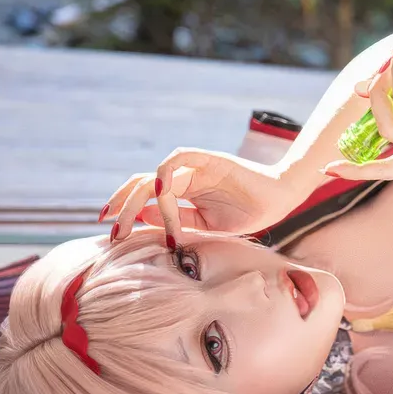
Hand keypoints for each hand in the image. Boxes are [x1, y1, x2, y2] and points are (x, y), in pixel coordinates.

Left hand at [103, 149, 308, 242]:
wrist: (280, 199)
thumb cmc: (249, 213)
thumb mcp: (207, 225)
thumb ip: (179, 222)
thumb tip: (146, 220)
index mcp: (183, 191)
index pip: (144, 196)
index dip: (124, 211)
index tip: (113, 235)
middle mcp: (184, 176)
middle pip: (141, 185)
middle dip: (122, 208)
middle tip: (112, 231)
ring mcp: (195, 166)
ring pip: (154, 177)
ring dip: (138, 198)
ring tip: (129, 219)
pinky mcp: (209, 159)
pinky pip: (179, 158)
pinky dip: (165, 173)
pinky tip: (159, 194)